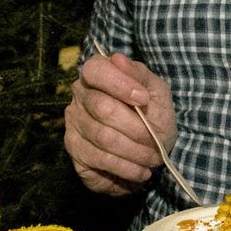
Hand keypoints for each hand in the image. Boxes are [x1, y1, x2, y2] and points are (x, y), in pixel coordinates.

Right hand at [64, 50, 176, 195]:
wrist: (152, 149)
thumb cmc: (153, 114)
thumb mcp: (156, 91)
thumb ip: (139, 75)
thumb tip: (118, 59)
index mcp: (97, 74)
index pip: (95, 70)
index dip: (120, 84)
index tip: (144, 100)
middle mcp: (80, 96)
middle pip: (102, 108)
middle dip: (136, 128)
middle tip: (157, 141)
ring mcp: (74, 123)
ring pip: (102, 138)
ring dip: (134, 151)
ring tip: (152, 159)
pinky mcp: (74, 150)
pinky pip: (99, 160)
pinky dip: (126, 167)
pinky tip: (140, 170)